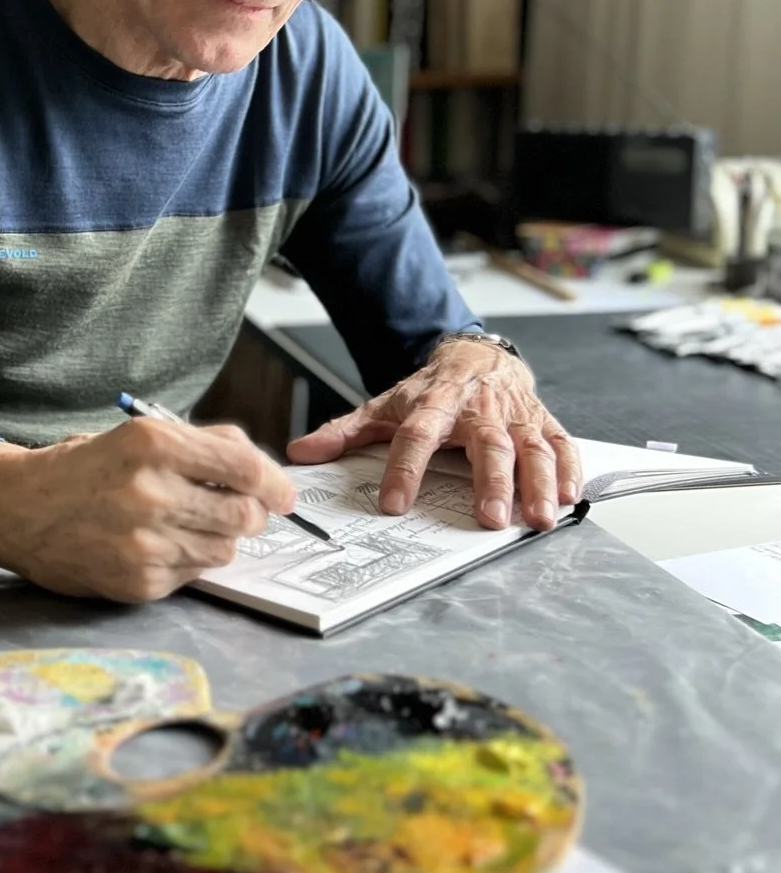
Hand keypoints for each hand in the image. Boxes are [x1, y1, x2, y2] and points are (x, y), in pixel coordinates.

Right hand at [0, 417, 296, 602]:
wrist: (15, 509)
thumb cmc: (82, 468)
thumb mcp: (138, 435)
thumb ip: (204, 444)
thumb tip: (262, 468)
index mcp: (154, 445)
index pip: (246, 469)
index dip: (275, 484)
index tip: (282, 494)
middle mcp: (150, 493)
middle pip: (245, 516)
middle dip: (249, 514)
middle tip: (234, 510)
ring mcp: (144, 542)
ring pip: (224, 550)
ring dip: (217, 539)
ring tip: (183, 525)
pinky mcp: (138, 581)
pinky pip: (193, 575)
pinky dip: (186, 562)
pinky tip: (155, 545)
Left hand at [285, 338, 579, 531]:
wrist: (474, 354)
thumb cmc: (430, 389)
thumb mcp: (384, 405)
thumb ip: (345, 432)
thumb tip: (302, 453)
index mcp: (434, 404)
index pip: (417, 436)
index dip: (406, 469)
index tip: (395, 504)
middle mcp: (479, 409)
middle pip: (488, 444)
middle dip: (491, 481)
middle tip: (490, 517)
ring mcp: (514, 414)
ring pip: (531, 447)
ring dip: (538, 482)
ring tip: (538, 517)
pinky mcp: (541, 420)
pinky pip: (561, 443)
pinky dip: (570, 469)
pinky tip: (570, 497)